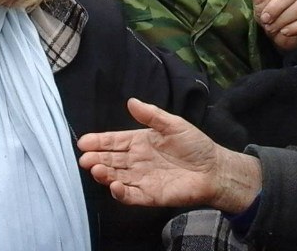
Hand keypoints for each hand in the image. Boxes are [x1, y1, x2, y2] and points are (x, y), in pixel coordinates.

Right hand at [77, 97, 261, 213]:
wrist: (213, 169)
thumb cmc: (194, 144)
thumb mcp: (173, 124)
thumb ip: (152, 115)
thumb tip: (131, 101)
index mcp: (139, 142)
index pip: (114, 141)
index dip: (98, 141)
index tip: (83, 141)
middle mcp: (136, 161)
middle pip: (111, 160)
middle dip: (96, 159)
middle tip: (84, 159)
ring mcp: (141, 179)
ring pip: (116, 177)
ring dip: (104, 174)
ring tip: (95, 169)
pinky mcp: (149, 195)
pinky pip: (130, 195)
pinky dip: (120, 193)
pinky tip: (114, 185)